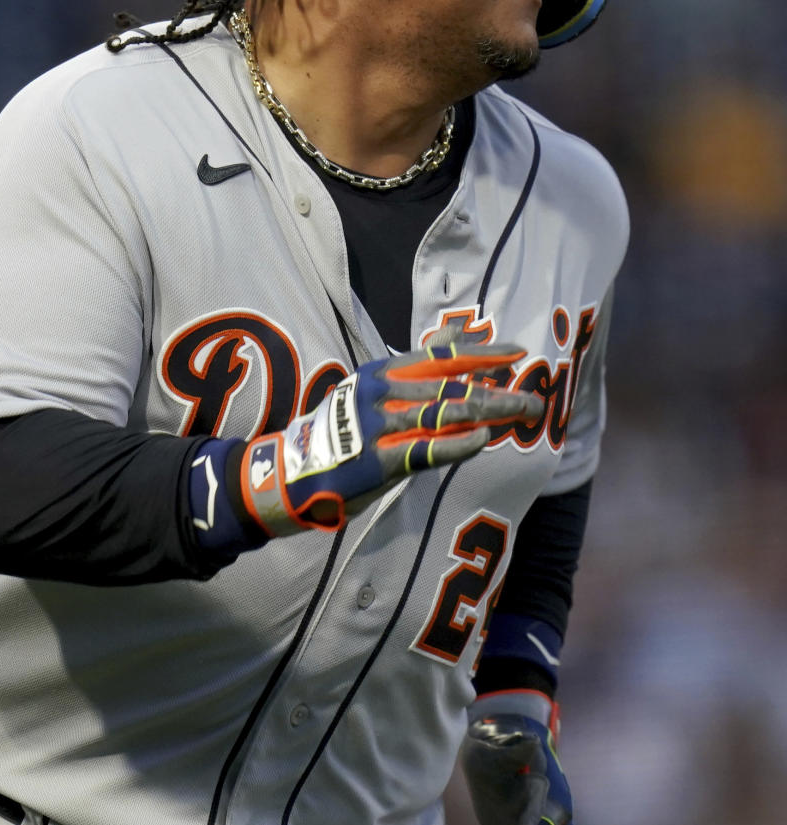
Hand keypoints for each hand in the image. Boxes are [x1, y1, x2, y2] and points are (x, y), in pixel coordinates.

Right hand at [238, 338, 541, 536]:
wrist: (290, 472)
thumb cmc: (338, 435)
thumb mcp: (368, 393)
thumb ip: (411, 379)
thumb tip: (457, 352)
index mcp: (379, 373)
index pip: (440, 355)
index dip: (481, 353)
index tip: (516, 354)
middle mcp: (380, 393)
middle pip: (451, 387)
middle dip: (497, 391)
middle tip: (533, 398)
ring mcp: (378, 426)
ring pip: (445, 415)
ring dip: (489, 413)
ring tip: (522, 414)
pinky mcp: (377, 461)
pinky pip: (426, 449)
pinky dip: (458, 443)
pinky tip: (483, 438)